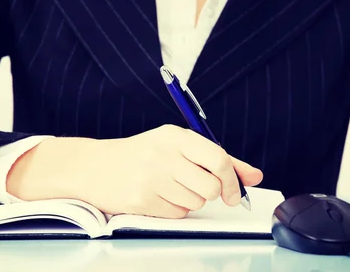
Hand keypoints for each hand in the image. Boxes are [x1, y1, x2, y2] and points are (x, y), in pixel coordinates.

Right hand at [6, 125, 262, 217]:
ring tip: (170, 187)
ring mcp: (151, 178)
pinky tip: (158, 196)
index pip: (218, 158)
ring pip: (196, 202)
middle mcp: (164, 155)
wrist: (93, 167)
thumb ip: (218, 159)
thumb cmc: (141, 155)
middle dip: (212, 193)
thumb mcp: (177, 146)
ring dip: (190, 200)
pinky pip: (177, 213)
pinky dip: (174, 209)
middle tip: (200, 189)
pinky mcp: (142, 200)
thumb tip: (255, 176)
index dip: (233, 179)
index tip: (233, 191)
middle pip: (211, 186)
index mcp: (175, 136)